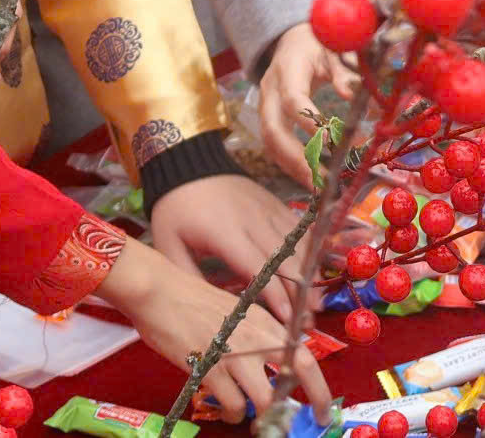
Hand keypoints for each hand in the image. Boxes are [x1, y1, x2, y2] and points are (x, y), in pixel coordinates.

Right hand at [99, 244, 329, 422]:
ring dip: (261, 418)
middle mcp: (257, 336)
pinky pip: (232, 406)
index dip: (320, 388)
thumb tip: (276, 368)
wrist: (159, 291)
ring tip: (249, 419)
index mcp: (266, 321)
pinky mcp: (210, 368)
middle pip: (297, 376)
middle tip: (295, 427)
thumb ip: (258, 337)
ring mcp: (235, 353)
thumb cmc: (192, 301)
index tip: (324, 409)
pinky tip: (226, 407)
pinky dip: (232, 414)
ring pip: (265, 401)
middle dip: (304, 406)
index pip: (306, 356)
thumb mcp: (236, 313)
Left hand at [151, 173, 311, 320]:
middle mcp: (253, 221)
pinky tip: (316, 271)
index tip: (287, 318)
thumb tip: (205, 308)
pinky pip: (299, 230)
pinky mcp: (275, 204)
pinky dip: (310, 251)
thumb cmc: (176, 208)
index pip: (257, 267)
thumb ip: (187, 277)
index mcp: (225, 232)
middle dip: (299, 294)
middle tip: (306, 323)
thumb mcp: (168, 243)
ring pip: (298, 246)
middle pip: (285, 261)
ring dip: (309, 276)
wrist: (187, 162)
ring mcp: (268, 210)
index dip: (274, 294)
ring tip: (316, 304)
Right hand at [255, 22, 357, 175]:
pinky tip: (309, 179)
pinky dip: (289, 164)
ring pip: (270, 142)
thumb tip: (350, 95)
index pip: (292, 99)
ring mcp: (266, 106)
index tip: (332, 142)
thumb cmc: (316, 43)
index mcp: (287, 70)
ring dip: (292, 167)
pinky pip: (273, 146)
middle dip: (295, 157)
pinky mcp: (269, 118)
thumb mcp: (332, 48)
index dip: (308, 122)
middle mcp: (270, 90)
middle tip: (321, 179)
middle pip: (273, 129)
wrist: (291, 41)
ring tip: (317, 187)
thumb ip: (341, 70)